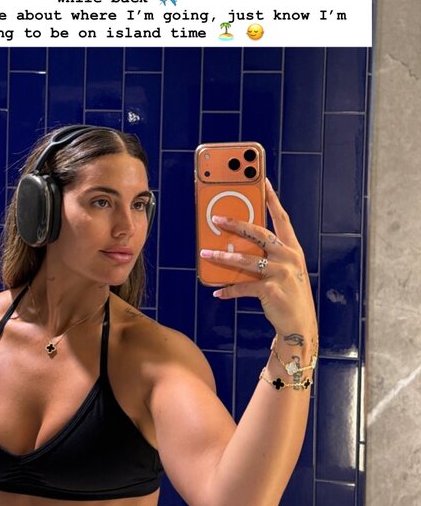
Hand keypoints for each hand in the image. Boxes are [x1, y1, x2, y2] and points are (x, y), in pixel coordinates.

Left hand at [199, 180, 317, 339]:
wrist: (300, 326)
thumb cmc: (289, 295)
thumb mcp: (284, 271)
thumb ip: (267, 256)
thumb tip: (237, 246)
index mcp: (293, 249)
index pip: (281, 218)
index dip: (271, 198)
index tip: (262, 180)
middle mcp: (289, 257)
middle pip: (259, 233)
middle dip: (236, 223)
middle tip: (216, 218)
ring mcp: (281, 273)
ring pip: (245, 259)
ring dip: (223, 257)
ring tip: (206, 254)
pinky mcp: (271, 291)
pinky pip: (243, 287)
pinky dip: (228, 290)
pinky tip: (217, 292)